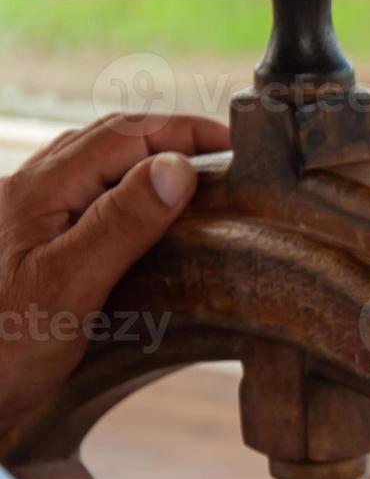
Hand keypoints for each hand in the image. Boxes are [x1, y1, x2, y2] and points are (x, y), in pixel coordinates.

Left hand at [0, 114, 231, 435]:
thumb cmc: (4, 347)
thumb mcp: (71, 284)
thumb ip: (122, 222)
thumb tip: (178, 166)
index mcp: (39, 190)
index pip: (124, 135)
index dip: (184, 131)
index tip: (237, 144)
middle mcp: (29, 191)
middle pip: (109, 138)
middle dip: (171, 135)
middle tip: (227, 155)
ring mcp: (28, 214)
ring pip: (95, 162)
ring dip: (148, 157)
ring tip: (195, 175)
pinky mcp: (32, 241)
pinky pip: (86, 193)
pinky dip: (127, 186)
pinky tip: (146, 214)